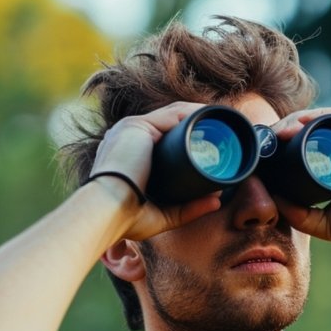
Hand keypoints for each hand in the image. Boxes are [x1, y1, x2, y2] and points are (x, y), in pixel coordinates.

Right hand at [89, 101, 221, 240]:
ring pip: (174, 115)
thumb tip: (216, 203)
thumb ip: (188, 210)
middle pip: (170, 123)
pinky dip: (195, 112)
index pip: (162, 138)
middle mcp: (128, 137)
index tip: (211, 145)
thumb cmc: (126, 218)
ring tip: (224, 122)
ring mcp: (131, 128)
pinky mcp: (137, 126)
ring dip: (200, 114)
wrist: (106, 211)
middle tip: (223, 133)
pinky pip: (173, 113)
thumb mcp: (162, 215)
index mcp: (129, 154)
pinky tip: (212, 115)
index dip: (187, 138)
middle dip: (197, 123)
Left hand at [270, 107, 330, 266]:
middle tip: (266, 140)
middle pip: (315, 128)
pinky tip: (302, 124)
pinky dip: (321, 118)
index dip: (284, 144)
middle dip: (287, 129)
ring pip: (327, 119)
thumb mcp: (326, 224)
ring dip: (299, 120)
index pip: (309, 145)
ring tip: (279, 132)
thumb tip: (271, 200)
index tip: (263, 152)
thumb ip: (301, 214)